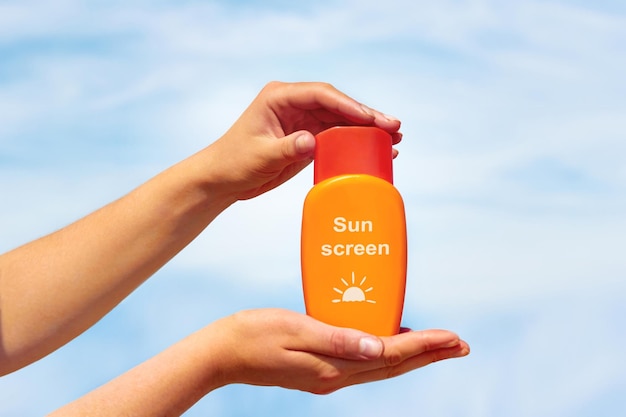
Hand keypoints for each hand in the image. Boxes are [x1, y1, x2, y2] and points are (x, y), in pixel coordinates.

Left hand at [204, 81, 402, 200]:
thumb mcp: (260, 156)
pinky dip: (356, 141)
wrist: (223, 179)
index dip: (348, 105)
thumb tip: (312, 141)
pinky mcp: (308, 137)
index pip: (321, 94)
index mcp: (279, 97)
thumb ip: (287, 148)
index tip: (370, 118)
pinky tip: (377, 149)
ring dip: (367, 128)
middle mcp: (294, 104)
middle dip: (366, 115)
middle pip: (337, 105)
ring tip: (395, 137)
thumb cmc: (234, 162)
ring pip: (342, 119)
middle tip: (394, 126)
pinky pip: (337, 135)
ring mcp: (303, 120)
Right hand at [210, 309, 468, 394]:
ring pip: (382, 365)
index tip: (454, 339)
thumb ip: (339, 338)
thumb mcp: (296, 330)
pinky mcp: (320, 368)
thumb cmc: (254, 334)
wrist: (223, 353)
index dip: (425, 346)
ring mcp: (328, 375)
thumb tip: (381, 345)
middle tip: (460, 345)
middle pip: (393, 365)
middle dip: (429, 354)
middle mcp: (336, 375)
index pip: (391, 355)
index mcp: (333, 366)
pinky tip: (390, 340)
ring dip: (412, 355)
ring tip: (437, 345)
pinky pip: (364, 361)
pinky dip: (386, 351)